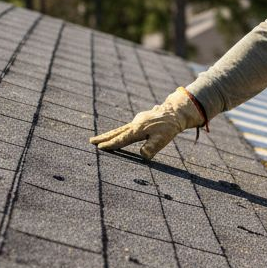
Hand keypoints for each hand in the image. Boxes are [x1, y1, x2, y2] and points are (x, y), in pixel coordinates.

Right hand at [89, 88, 203, 159]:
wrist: (175, 112)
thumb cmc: (169, 127)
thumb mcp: (162, 139)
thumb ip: (152, 147)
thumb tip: (142, 155)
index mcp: (138, 130)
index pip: (121, 139)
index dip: (111, 144)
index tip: (100, 148)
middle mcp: (135, 124)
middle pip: (116, 132)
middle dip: (104, 137)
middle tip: (91, 141)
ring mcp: (137, 121)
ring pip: (120, 129)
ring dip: (110, 134)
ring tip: (99, 139)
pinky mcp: (140, 120)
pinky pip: (126, 127)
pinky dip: (118, 132)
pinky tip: (117, 134)